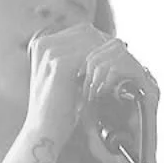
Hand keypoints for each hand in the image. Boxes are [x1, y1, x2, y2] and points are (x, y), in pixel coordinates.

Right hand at [22, 21, 111, 142]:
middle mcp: (43, 43)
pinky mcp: (58, 64)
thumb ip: (83, 59)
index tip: (117, 57)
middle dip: (106, 48)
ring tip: (114, 75)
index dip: (102, 42)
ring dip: (106, 58)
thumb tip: (115, 43)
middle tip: (120, 64)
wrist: (45, 132)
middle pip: (87, 32)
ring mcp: (49, 52)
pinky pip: (90, 57)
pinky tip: (106, 82)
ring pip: (91, 43)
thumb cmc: (60, 108)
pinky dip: (101, 69)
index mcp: (43, 42)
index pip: (83, 31)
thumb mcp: (70, 77)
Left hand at [79, 37, 159, 162]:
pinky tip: (98, 89)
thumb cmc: (106, 148)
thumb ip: (82, 97)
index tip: (72, 73)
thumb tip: (66, 75)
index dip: (86, 54)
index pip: (105, 48)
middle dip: (91, 58)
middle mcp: (136, 79)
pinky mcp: (151, 94)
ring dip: (99, 66)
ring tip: (88, 87)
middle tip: (79, 79)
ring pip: (121, 52)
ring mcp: (145, 85)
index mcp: (122, 81)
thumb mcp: (87, 117)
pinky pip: (133, 69)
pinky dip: (112, 75)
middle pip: (113, 45)